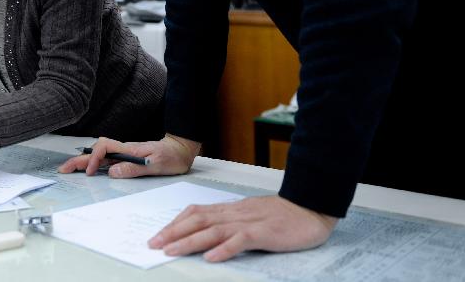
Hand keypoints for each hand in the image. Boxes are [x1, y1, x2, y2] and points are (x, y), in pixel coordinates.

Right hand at [57, 134, 201, 178]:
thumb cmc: (171, 157)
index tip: (92, 173)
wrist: (180, 150)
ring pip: (98, 155)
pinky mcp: (126, 159)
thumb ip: (134, 168)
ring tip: (69, 170)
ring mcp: (123, 154)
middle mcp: (123, 150)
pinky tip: (87, 170)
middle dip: (79, 160)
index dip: (94, 159)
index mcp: (129, 149)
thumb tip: (113, 172)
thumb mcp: (156, 165)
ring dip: (83, 161)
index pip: (104, 147)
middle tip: (64, 170)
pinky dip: (93, 164)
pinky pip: (105, 160)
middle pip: (96, 151)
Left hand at [149, 195, 337, 261]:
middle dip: (173, 233)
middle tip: (154, 244)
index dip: (175, 223)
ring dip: (189, 241)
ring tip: (172, 251)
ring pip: (213, 230)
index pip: (195, 212)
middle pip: (198, 220)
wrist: (310, 207)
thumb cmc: (280, 215)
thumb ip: (228, 222)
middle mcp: (234, 213)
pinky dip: (224, 249)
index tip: (158, 235)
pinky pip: (241, 240)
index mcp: (230, 209)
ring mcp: (249, 222)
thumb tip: (205, 233)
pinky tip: (211, 257)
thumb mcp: (248, 215)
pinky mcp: (264, 233)